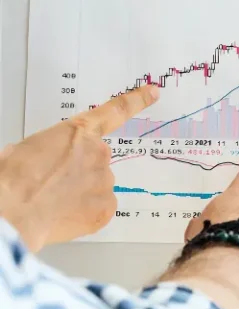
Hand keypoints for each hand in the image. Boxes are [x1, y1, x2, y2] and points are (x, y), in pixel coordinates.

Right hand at [0, 85, 158, 250]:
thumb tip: (48, 161)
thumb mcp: (27, 148)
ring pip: (97, 186)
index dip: (137, 101)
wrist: (12, 209)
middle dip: (79, 171)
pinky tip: (63, 216)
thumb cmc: (11, 177)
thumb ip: (53, 149)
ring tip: (52, 202)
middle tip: (52, 183)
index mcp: (78, 132)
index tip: (154, 92)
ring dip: (81, 193)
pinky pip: (100, 208)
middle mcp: (98, 153)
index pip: (116, 111)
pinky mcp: (106, 208)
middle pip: (96, 160)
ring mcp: (105, 180)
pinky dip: (85, 213)